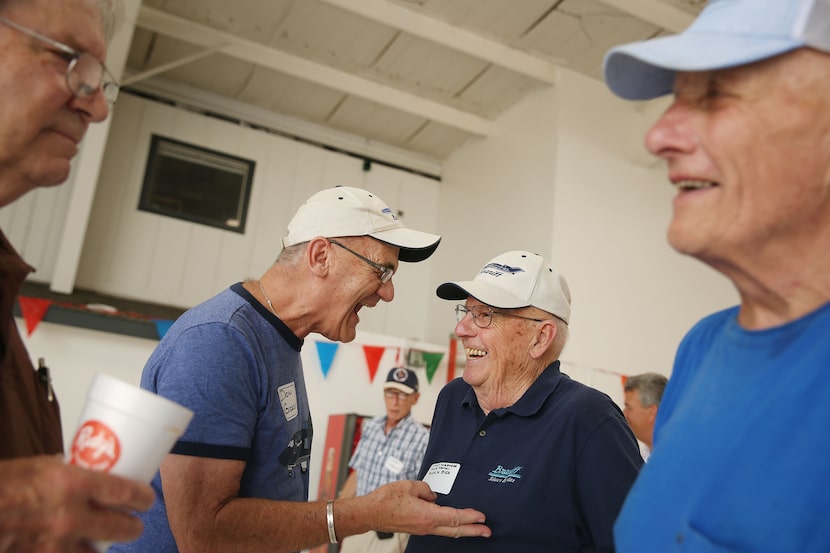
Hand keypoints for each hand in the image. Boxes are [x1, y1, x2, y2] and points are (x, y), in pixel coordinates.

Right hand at [0, 455, 154, 552]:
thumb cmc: (4, 484)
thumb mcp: (40, 467)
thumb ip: (67, 473)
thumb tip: (86, 471)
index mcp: (73, 484)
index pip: (124, 492)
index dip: (142, 497)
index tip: (147, 499)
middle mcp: (70, 516)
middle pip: (121, 528)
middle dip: (132, 527)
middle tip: (134, 524)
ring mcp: (56, 544)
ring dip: (102, 547)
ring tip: (103, 541)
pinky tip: (74, 549)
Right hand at [366, 480, 490, 538]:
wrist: (370, 513)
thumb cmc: (386, 499)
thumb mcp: (409, 485)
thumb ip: (427, 489)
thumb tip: (433, 495)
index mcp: (427, 515)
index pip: (455, 517)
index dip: (470, 517)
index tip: (482, 517)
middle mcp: (427, 526)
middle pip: (455, 530)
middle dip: (473, 531)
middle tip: (488, 531)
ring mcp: (422, 530)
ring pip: (447, 531)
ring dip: (462, 530)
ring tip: (475, 528)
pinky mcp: (417, 529)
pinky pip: (438, 529)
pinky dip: (450, 527)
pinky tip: (453, 523)